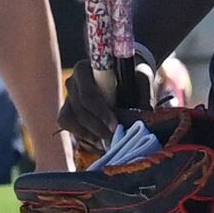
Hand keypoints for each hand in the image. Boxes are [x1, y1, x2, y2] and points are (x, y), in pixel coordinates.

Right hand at [56, 51, 184, 157]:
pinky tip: (99, 141)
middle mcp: (72, 82)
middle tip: (114, 139)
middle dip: (97, 128)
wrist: (124, 77)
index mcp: (85, 69)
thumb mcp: (142, 77)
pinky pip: (69, 128)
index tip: (115, 126)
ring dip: (88, 135)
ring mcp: (68, 98)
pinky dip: (84, 137)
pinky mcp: (68, 112)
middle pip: (79, 111)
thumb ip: (144, 93)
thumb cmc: (131, 75)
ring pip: (70, 121)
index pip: (88, 95)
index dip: (101, 113)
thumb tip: (145, 116)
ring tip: (106, 142)